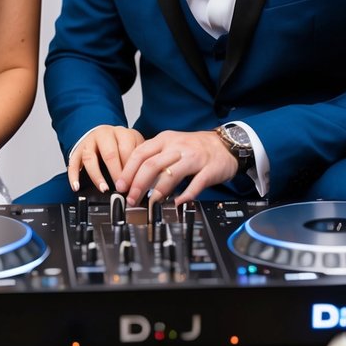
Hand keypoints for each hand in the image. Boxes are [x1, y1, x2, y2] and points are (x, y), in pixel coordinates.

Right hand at [68, 125, 144, 192]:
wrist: (103, 133)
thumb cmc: (122, 145)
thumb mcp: (135, 146)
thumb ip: (140, 159)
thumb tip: (147, 181)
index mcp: (123, 133)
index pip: (128, 150)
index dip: (132, 169)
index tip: (135, 185)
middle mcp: (105, 134)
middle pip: (110, 153)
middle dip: (116, 173)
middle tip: (121, 189)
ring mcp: (90, 141)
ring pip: (90, 157)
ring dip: (97, 175)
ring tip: (104, 189)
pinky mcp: (78, 149)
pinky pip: (73, 162)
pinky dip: (73, 175)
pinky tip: (76, 187)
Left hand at [115, 130, 237, 205]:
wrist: (225, 144)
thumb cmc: (195, 147)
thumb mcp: (172, 145)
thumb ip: (155, 157)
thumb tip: (133, 177)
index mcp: (165, 140)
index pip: (140, 153)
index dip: (128, 171)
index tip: (121, 186)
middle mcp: (177, 146)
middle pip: (152, 164)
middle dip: (138, 184)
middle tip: (131, 199)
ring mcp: (194, 157)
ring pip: (170, 174)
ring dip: (157, 192)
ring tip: (150, 205)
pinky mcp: (209, 169)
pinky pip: (195, 184)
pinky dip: (184, 196)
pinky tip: (177, 204)